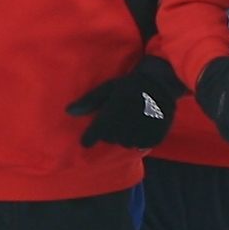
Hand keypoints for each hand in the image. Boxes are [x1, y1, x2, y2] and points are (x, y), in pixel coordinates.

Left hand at [70, 57, 186, 149]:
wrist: (160, 84)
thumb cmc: (129, 85)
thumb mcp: (107, 89)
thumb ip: (88, 103)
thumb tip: (68, 111)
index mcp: (109, 118)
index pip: (93, 137)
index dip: (89, 138)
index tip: (87, 139)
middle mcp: (123, 130)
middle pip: (110, 140)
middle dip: (110, 132)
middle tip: (118, 118)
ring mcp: (139, 135)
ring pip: (125, 143)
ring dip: (125, 136)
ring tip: (131, 121)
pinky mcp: (153, 139)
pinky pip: (141, 145)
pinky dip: (140, 138)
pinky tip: (142, 125)